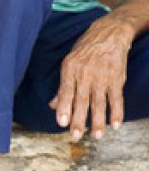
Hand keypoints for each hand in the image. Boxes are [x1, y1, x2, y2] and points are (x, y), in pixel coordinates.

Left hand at [49, 14, 134, 139]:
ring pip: (99, 102)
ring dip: (98, 120)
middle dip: (79, 119)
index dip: (64, 108)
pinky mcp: (117, 78)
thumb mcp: (69, 63)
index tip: (62, 123)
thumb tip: (52, 105)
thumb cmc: (85, 50)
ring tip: (96, 136)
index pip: (66, 92)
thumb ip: (62, 86)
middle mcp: (85, 74)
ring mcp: (102, 77)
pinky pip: (116, 98)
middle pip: (82, 100)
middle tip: (76, 135)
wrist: (110, 34)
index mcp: (70, 69)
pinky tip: (115, 125)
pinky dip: (117, 112)